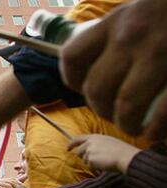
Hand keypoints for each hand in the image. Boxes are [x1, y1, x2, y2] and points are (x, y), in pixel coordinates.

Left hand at [60, 0, 166, 139]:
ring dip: (125, 124)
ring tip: (133, 127)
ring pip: (125, 106)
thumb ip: (115, 36)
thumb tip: (95, 67)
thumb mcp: (136, 12)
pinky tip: (155, 132)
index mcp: (115, 22)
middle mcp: (131, 36)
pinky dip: (155, 129)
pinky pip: (162, 113)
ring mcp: (159, 54)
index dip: (71, 79)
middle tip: (111, 114)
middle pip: (96, 89)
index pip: (72, 56)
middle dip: (100, 109)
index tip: (81, 88)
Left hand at [68, 134, 139, 172]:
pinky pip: (89, 166)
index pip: (77, 139)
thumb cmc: (120, 150)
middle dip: (83, 157)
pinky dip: (95, 166)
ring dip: (91, 162)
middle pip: (78, 152)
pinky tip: (103, 164)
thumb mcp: (107, 141)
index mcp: (93, 136)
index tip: (68, 148)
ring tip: (103, 160)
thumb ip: (96, 143)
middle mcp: (89, 143)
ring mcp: (88, 151)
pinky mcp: (90, 160)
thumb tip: (88, 148)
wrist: (124, 156)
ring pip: (84, 160)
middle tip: (94, 159)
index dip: (71, 144)